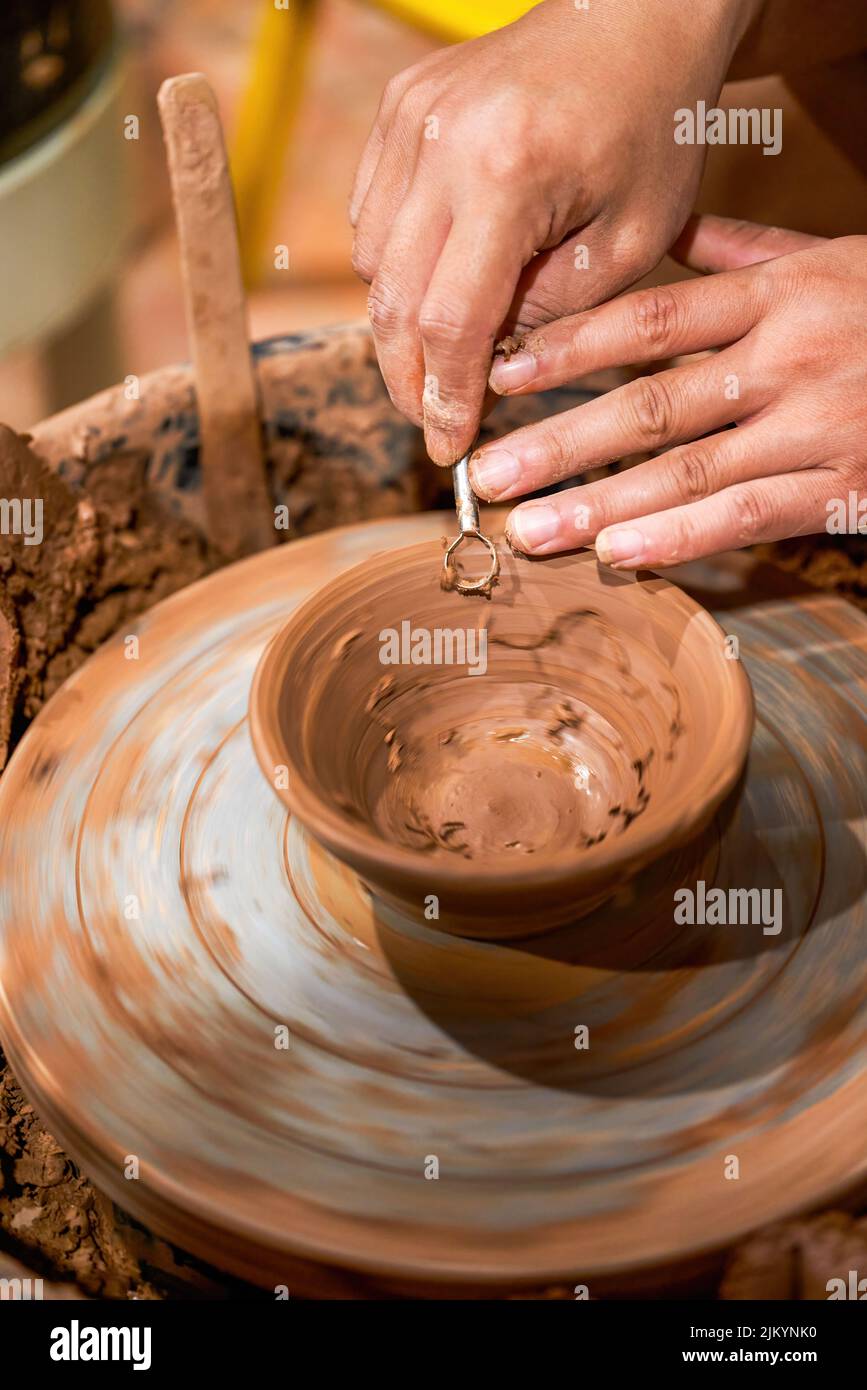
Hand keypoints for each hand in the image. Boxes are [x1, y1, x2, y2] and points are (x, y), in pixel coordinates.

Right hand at [350, 0, 758, 463]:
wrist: (634, 18)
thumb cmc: (650, 128)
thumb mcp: (629, 243)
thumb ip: (551, 314)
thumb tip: (483, 371)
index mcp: (507, 174)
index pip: (451, 320)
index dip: (444, 397)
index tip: (447, 448)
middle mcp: (440, 144)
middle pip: (393, 300)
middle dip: (409, 377)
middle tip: (432, 420)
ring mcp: (409, 120)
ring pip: (372, 263)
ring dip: (401, 320)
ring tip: (446, 350)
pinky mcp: (398, 109)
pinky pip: (371, 214)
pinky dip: (396, 263)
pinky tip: (440, 277)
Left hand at [469, 216, 866, 567]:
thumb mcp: (830, 260)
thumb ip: (744, 253)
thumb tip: (668, 228)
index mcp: (777, 294)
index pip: (649, 319)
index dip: (566, 348)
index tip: (499, 375)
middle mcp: (789, 357)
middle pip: (653, 402)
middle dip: (560, 441)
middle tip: (485, 472)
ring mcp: (818, 425)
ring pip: (691, 469)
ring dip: (601, 505)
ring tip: (529, 531)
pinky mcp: (845, 486)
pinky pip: (751, 516)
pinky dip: (682, 539)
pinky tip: (618, 557)